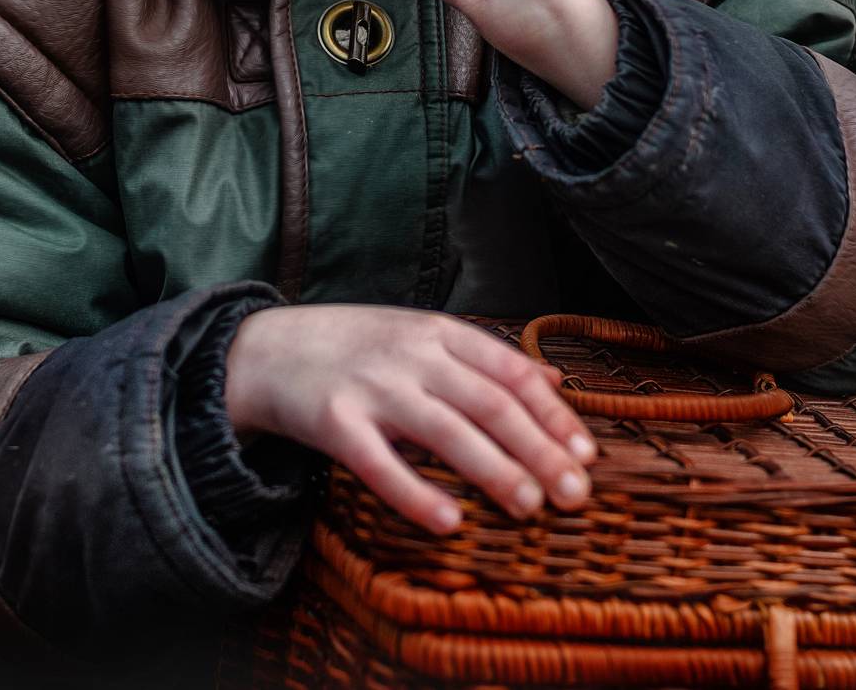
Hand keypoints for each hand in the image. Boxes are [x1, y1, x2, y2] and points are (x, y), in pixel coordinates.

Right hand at [225, 304, 595, 533]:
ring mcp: (373, 387)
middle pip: (491, 404)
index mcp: (438, 332)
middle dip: (540, 451)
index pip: (512, 371)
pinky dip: (417, 493)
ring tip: (530, 507)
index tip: (586, 455)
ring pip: (447, 432)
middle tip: (575, 495)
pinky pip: (381, 464)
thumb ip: (482, 358)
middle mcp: (412, 355)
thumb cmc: (356, 348)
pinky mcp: (335, 422)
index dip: (554, 415)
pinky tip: (449, 522)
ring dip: (494, 471)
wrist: (268, 348)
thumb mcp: (420, 335)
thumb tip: (554, 383)